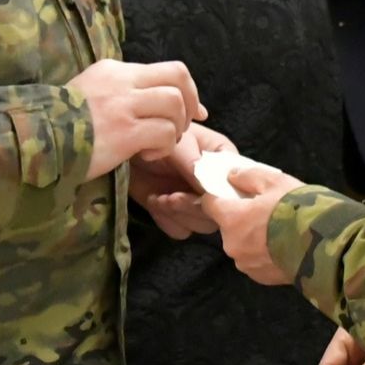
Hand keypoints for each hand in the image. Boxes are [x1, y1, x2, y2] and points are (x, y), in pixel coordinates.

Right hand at [70, 59, 205, 178]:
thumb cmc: (59, 124)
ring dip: (175, 130)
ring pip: (174, 104)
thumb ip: (120, 92)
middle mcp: (121, 81)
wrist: (32, 140)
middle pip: (178, 78)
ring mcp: (123, 106)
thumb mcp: (89, 93)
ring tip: (157, 145)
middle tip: (181, 130)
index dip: (189, 91)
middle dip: (190, 106)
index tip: (195, 113)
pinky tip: (145, 156)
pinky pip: (164, 133)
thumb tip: (155, 101)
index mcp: (114, 70)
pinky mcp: (124, 132)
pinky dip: (163, 147)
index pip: (169, 69)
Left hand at [128, 123, 227, 238]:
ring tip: (160, 198)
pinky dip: (167, 220)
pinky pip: (181, 230)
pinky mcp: (178, 213)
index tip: (202, 195)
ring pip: (202, 225)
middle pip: (220, 212)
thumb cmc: (156, 133)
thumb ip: (193, 162)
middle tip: (171, 198)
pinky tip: (155, 202)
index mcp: (223, 160)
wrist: (129, 147)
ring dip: (179, 215)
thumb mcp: (177, 143)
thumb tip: (206, 188)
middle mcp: (215, 184)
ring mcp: (197, 200)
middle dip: (194, 209)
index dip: (221, 195)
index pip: (236, 186)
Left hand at [201, 160, 302, 283]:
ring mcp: (246, 264)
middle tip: (266, 210)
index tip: (233, 192)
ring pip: (243, 244)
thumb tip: (231, 175)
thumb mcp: (274, 181)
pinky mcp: (262, 278)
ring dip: (254, 237)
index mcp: (231, 219)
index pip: (209, 204)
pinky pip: (256, 260)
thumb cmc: (298, 209)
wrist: (326, 247)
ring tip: (280, 229)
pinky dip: (265, 253)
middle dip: (242, 217)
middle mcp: (232, 245)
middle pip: (228, 225)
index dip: (219, 196)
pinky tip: (285, 246)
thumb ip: (248, 176)